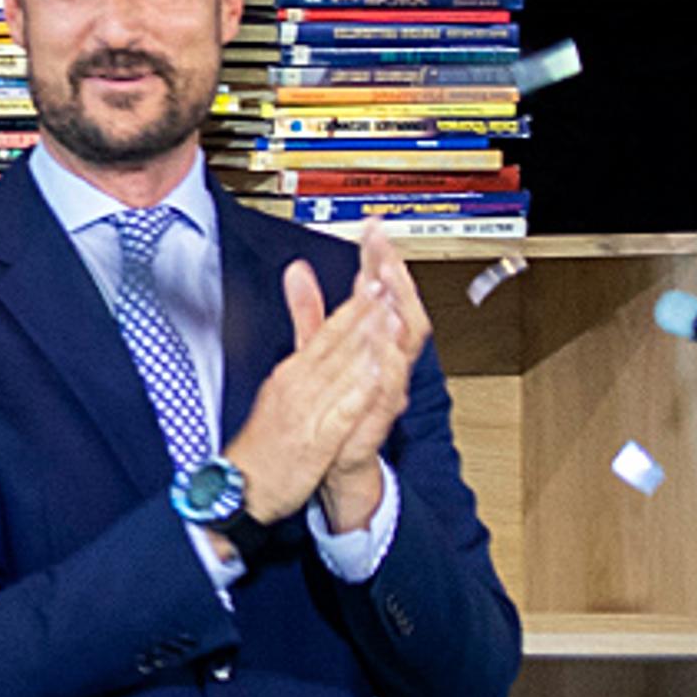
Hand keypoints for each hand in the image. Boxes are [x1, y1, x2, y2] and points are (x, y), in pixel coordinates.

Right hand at [223, 252, 410, 524]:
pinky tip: (375, 375)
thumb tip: (309, 345)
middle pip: (335, 344)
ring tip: (386, 317)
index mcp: (292, 374)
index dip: (354, 306)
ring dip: (364, 343)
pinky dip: (357, 392)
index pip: (327, 332)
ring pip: (339, 372)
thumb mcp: (281, 390)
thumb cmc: (265, 442)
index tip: (375, 279)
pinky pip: (340, 413)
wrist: (241, 487)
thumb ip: (301, 361)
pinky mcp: (314, 441)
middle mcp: (298, 386)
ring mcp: (306, 411)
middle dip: (363, 313)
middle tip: (385, 283)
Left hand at [319, 219, 429, 528]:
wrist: (334, 465)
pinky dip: (386, 372)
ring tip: (392, 289)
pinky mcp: (376, 420)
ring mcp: (384, 391)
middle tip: (389, 250)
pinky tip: (384, 352)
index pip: (378, 293)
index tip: (374, 230)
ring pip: (399, 349)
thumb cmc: (329, 411)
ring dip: (396, 318)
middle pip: (398, 312)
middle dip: (395, 281)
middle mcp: (382, 364)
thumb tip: (297, 270)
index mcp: (367, 343)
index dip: (379, 261)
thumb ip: (308, 311)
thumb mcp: (314, 352)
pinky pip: (387, 393)